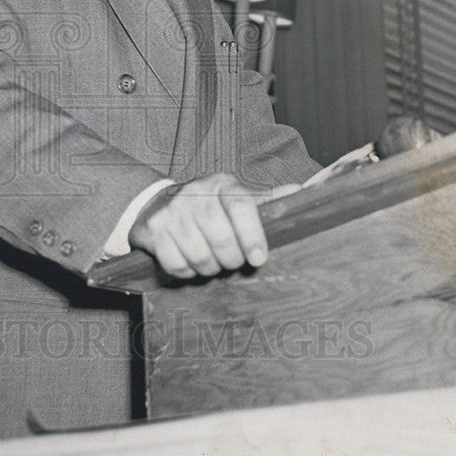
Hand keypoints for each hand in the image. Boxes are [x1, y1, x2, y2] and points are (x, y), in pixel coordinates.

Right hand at [128, 174, 298, 279]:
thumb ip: (266, 199)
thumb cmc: (206, 205)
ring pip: (201, 257)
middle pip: (222, 239)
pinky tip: (191, 263)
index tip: (259, 258)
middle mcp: (194, 193)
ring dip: (210, 268)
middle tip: (232, 261)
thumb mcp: (235, 196)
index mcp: (221, 183)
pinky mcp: (154, 231)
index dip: (253, 235)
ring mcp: (172, 212)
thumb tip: (301, 192)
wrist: (155, 203)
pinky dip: (188, 272)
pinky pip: (178, 265)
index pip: (241, 205)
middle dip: (232, 260)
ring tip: (212, 261)